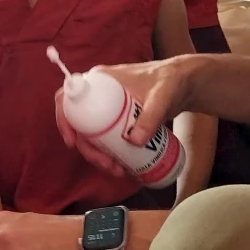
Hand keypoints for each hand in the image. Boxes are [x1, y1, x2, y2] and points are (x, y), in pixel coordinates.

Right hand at [55, 57, 195, 174]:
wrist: (185, 85)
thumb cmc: (171, 82)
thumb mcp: (161, 97)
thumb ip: (151, 116)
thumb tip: (134, 142)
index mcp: (100, 80)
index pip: (68, 96)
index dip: (64, 119)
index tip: (73, 142)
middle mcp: (98, 92)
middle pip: (79, 122)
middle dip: (88, 148)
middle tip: (107, 164)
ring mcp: (107, 107)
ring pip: (90, 134)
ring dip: (97, 155)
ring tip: (118, 170)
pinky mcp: (117, 119)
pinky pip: (103, 137)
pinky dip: (107, 153)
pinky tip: (119, 165)